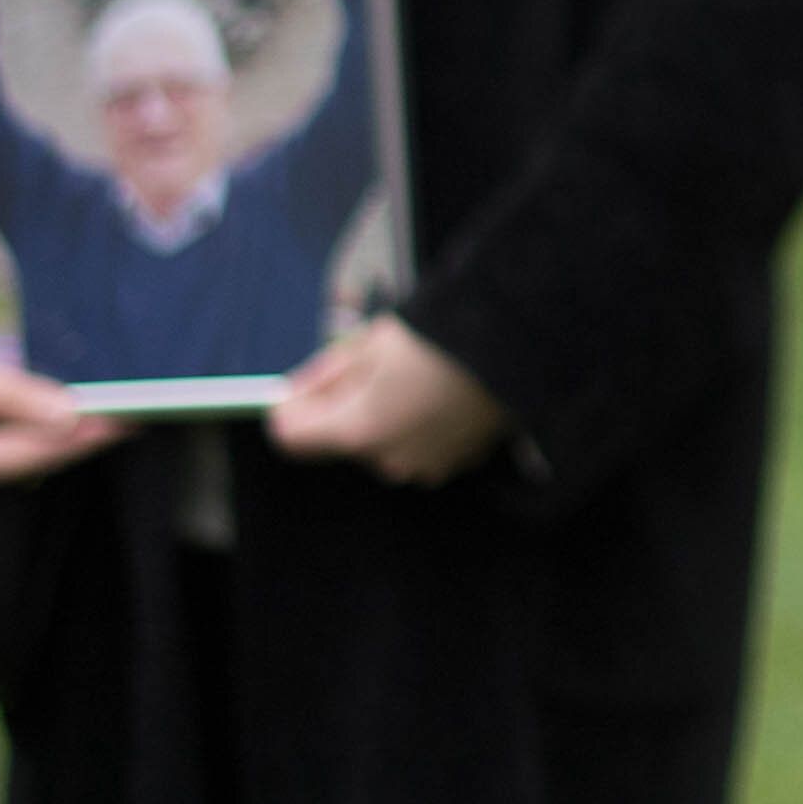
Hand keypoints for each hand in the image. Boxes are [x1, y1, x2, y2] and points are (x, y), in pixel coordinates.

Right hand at [0, 338, 122, 503]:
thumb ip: (13, 396)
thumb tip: (70, 414)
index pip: (37, 453)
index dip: (87, 437)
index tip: (130, 419)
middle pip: (36, 463)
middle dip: (82, 439)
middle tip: (135, 414)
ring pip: (26, 464)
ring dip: (64, 441)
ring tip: (112, 416)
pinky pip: (8, 461)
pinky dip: (38, 441)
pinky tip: (68, 423)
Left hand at [269, 315, 509, 482]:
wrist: (513, 343)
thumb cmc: (440, 338)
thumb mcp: (369, 344)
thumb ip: (325, 375)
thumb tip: (295, 392)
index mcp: (357, 430)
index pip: (289, 435)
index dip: (288, 407)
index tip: (299, 387)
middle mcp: (386, 460)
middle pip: (340, 440)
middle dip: (343, 408)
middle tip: (365, 368)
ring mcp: (424, 465)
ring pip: (380, 443)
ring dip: (383, 417)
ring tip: (411, 377)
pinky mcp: (455, 462)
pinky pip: (418, 447)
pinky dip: (418, 426)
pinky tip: (438, 393)